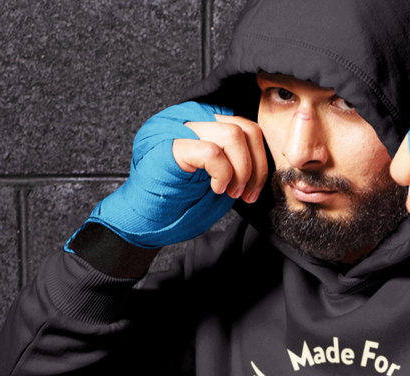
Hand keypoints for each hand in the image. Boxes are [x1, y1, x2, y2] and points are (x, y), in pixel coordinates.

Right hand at [83, 102, 266, 248]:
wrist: (145, 222)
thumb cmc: (179, 204)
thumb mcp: (218, 180)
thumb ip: (236, 163)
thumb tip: (264, 165)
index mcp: (204, 126)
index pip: (247, 128)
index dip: (259, 161)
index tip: (252, 191)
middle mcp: (191, 119)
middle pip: (246, 128)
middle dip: (255, 168)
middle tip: (244, 194)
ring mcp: (178, 128)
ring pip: (232, 134)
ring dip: (240, 171)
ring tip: (227, 191)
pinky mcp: (168, 145)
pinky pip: (211, 151)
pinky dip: (222, 174)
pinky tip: (214, 188)